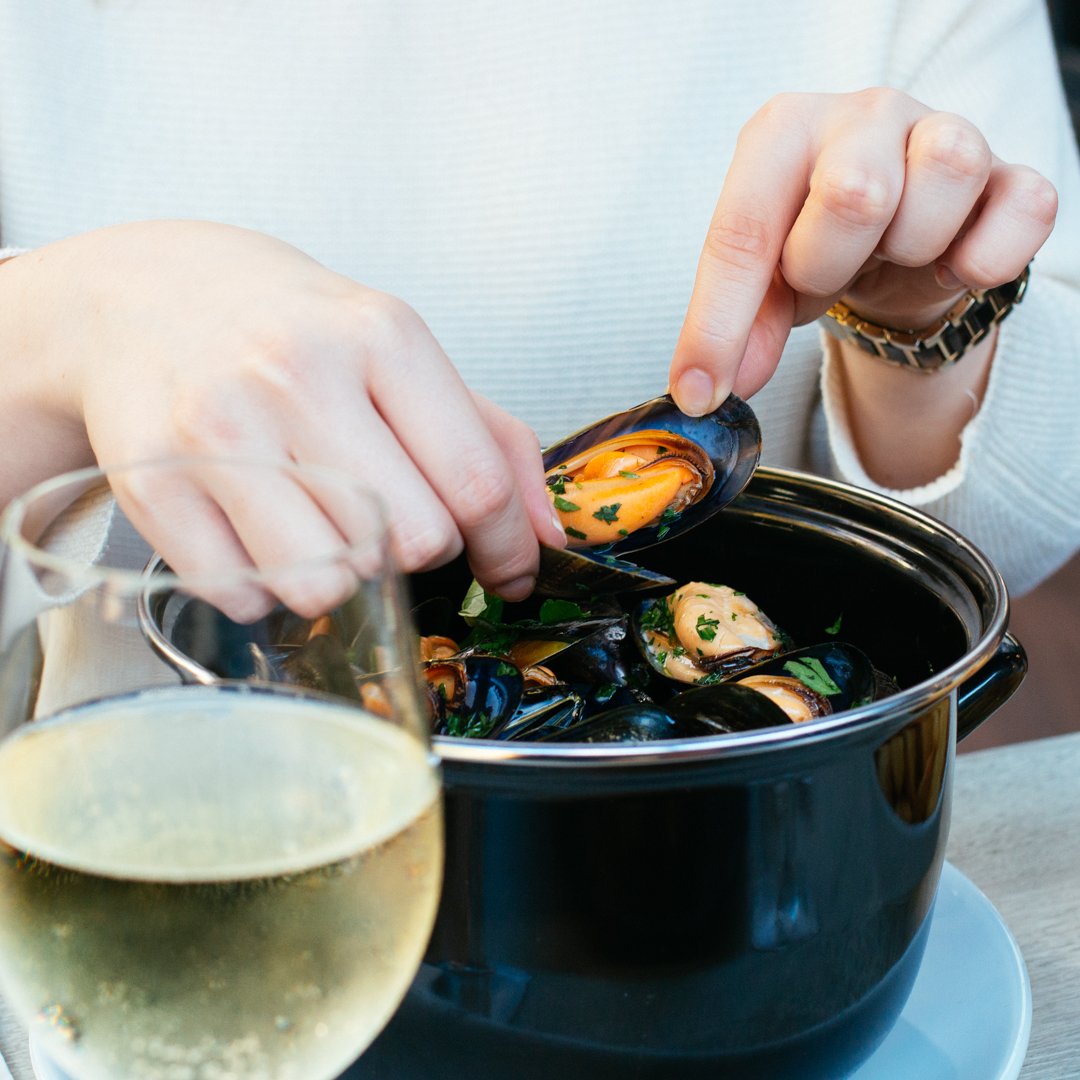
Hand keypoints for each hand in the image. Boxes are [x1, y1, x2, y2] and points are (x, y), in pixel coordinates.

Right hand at [1, 221, 563, 610]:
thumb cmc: (291, 331)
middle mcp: (299, 376)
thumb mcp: (400, 352)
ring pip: (331, 582)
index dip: (507, 546)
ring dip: (341, 576)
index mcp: (381, 337)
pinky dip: (266, 588)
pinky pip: (246, 597)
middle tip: (387, 517)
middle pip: (415, 540)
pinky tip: (257, 534)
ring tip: (318, 524)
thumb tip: (547, 539)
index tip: (508, 569)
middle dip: (417, 550)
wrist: (145, 294)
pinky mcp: (154, 483)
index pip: (476, 482)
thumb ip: (491, 440)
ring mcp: (220, 432)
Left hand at [669, 88, 1057, 413]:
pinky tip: (953, 263)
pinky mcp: (1009, 172)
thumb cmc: (818, 245)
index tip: (702, 392)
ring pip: (943, 180)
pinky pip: (1022, 211)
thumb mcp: (766, 283)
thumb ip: (739, 329)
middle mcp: (864, 113)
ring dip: (910, 251)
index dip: (719, 324)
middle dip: (826, 266)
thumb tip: (711, 389)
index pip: (743, 231)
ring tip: (888, 256)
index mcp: (782, 132)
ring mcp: (944, 130)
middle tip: (825, 273)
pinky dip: (986, 257)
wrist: (896, 236)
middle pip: (853, 193)